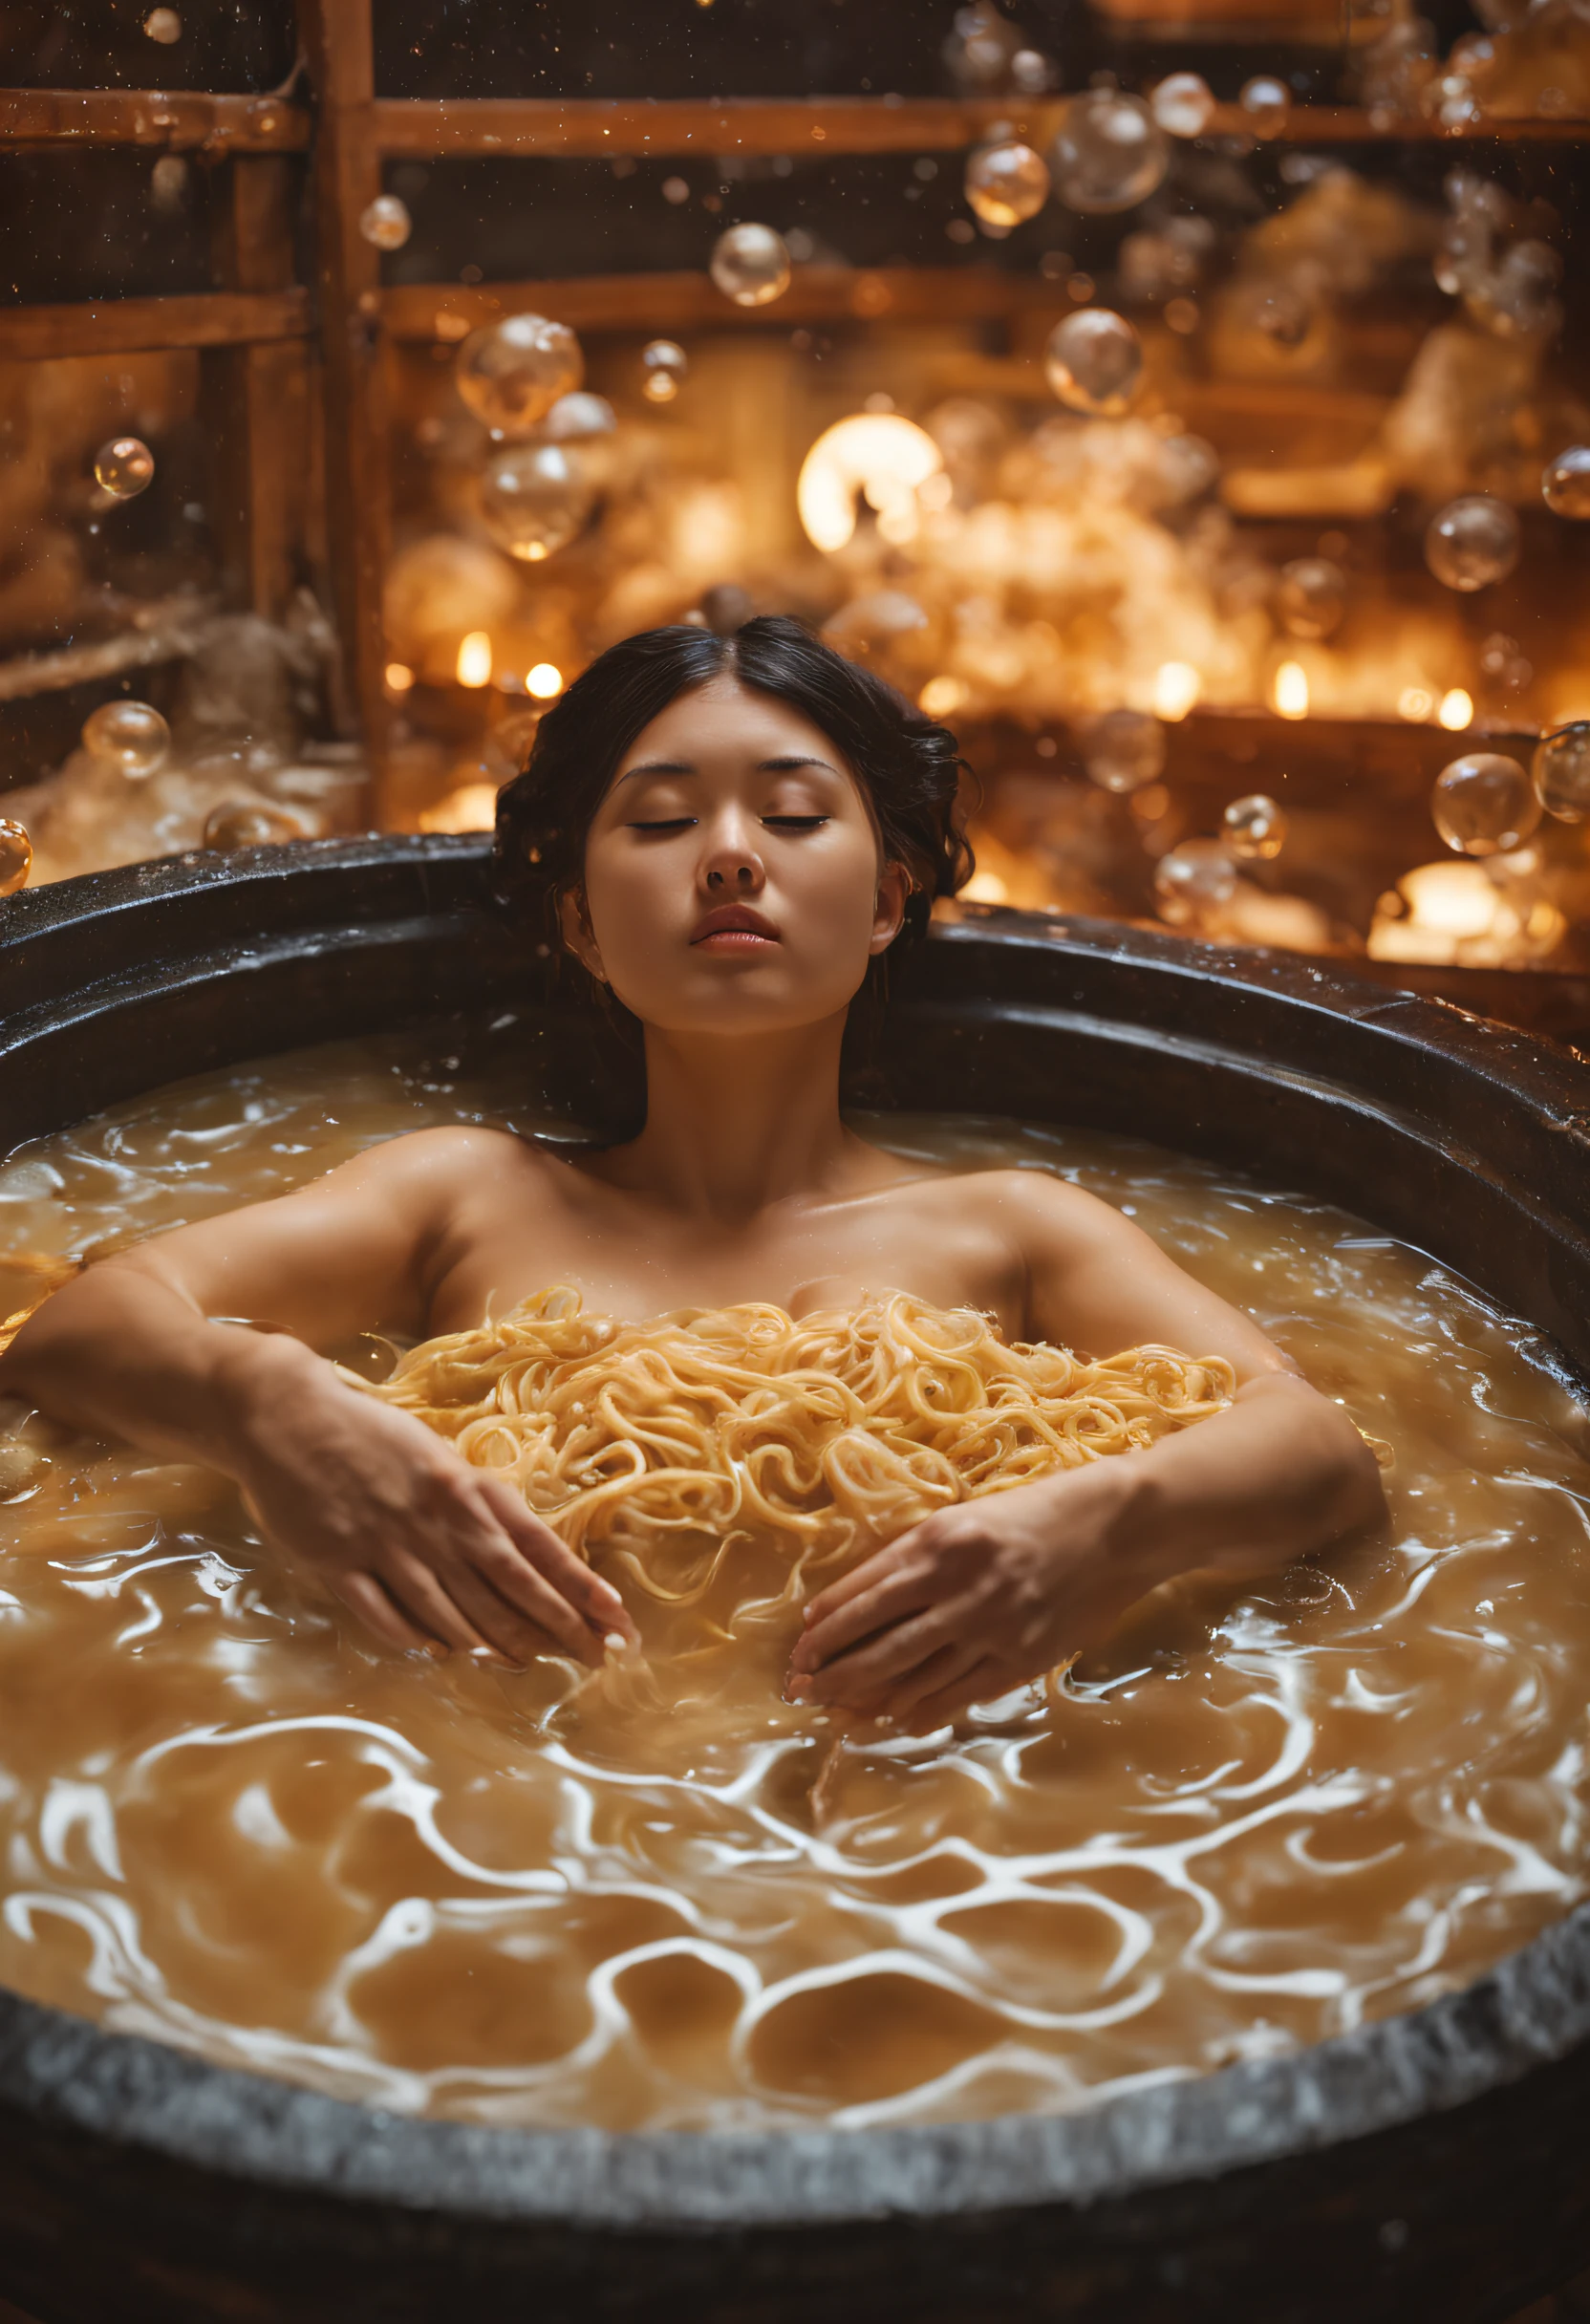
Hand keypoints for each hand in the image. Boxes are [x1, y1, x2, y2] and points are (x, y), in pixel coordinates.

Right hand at [231, 1339, 637, 1667]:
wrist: (286, 1414)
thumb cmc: (370, 1436)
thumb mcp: (436, 1459)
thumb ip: (474, 1505)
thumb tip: (518, 1554)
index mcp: (466, 1487)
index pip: (538, 1548)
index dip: (581, 1589)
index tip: (617, 1621)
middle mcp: (436, 1519)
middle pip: (508, 1588)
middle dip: (558, 1629)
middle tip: (594, 1659)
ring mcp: (387, 1542)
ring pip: (454, 1611)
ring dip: (494, 1643)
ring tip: (527, 1664)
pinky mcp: (339, 1562)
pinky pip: (386, 1614)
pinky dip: (417, 1639)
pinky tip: (441, 1655)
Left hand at [786, 1467, 1149, 1735]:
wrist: (1118, 1528)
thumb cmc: (1039, 1512)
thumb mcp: (969, 1516)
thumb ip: (921, 1556)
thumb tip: (867, 1600)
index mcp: (939, 1541)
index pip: (864, 1591)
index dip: (827, 1624)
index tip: (801, 1645)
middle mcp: (959, 1586)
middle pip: (878, 1640)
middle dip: (831, 1670)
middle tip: (799, 1690)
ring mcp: (992, 1627)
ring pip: (914, 1673)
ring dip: (867, 1697)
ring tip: (835, 1713)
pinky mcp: (1023, 1658)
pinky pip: (961, 1693)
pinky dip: (923, 1710)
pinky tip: (896, 1721)